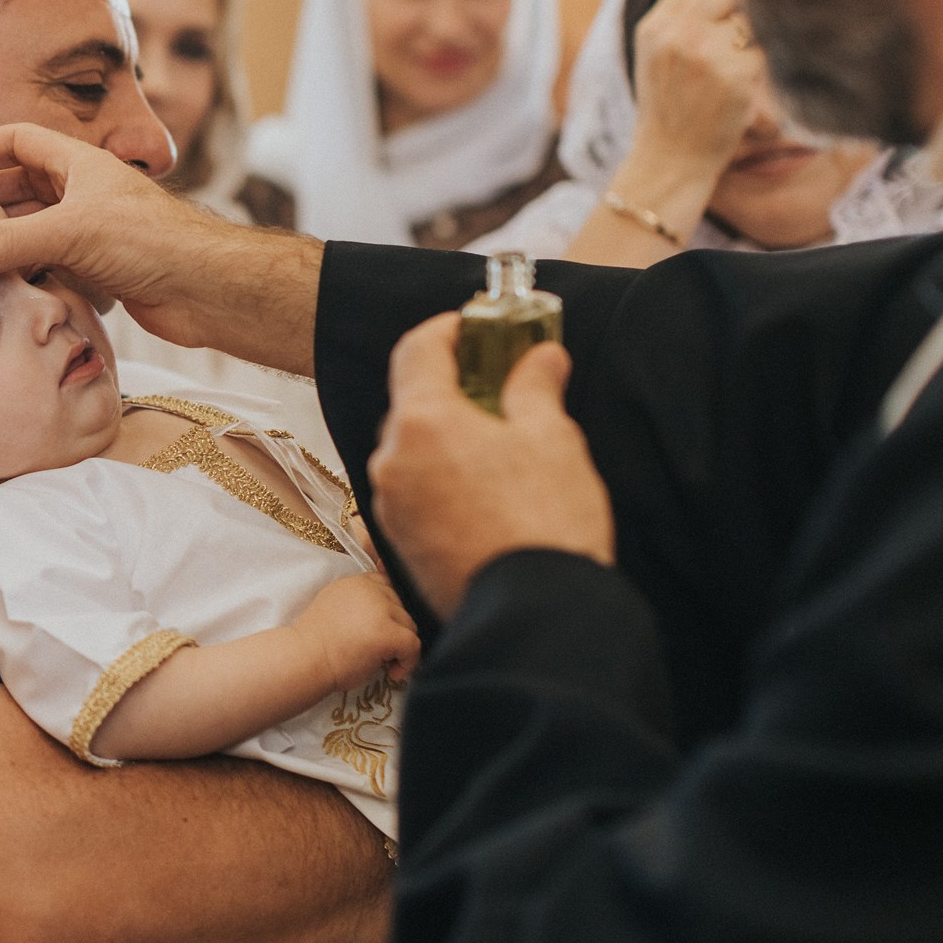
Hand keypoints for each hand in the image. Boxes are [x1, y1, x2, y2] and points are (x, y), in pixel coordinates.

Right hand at [0, 124, 322, 368]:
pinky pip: (50, 265)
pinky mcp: (102, 271)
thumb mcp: (66, 233)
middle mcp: (86, 193)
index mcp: (80, 164)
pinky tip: (1, 289)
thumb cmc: (152, 242)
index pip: (16, 141)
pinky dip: (25, 274)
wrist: (209, 289)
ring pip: (34, 230)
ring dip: (0, 241)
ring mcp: (94, 233)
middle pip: (20, 186)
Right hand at [292, 574, 420, 689]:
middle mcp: (369, 589)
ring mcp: (379, 609)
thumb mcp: (336, 607)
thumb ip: (360, 602)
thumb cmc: (316, 643)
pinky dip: (408, 663)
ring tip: (384, 663)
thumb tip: (387, 614)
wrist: (303, 660)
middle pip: (403, 607)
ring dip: (401, 647)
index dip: (390, 612)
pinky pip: (413, 646)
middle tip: (381, 651)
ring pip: (411, 626)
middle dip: (396, 630)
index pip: (389, 587)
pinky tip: (392, 673)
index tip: (381, 630)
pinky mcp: (387, 632)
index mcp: (356, 582)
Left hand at [367, 314, 614, 617]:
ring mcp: (390, 503)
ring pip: (412, 449)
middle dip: (453, 387)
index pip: (417, 350)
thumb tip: (540, 356)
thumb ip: (535, 387)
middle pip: (412, 401)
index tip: (477, 328)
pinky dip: (441, 475)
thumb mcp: (552, 439)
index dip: (448, 330)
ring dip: (447, 436)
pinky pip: (415, 489)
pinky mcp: (400, 541)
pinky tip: (484, 488)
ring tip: (499, 442)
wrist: (534, 614)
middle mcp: (392, 459)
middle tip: (500, 383)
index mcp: (422, 422)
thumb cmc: (546, 521)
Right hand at [628, 0, 765, 182]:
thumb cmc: (670, 110)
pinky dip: (759, 74)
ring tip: (728, 80)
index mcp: (653, 27)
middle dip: (739, 17)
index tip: (724, 22)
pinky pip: (765, 54)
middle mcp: (676, 34)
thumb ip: (684, 21)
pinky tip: (738, 96)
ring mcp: (706, 54)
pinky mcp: (735, 75)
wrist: (668, 163)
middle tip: (733, 50)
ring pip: (751, 25)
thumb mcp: (658, 57)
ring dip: (749, 48)